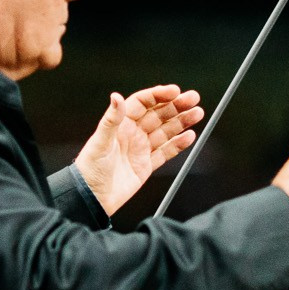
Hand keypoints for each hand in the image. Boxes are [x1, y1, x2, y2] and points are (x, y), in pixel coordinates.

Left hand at [73, 84, 204, 215]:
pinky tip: (189, 136)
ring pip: (165, 131)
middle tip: (194, 98)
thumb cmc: (90, 169)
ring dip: (182, 122)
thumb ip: (111, 119)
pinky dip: (178, 144)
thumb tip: (117, 96)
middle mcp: (132, 134)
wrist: (92, 197)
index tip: (175, 91)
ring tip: (198, 114)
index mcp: (121, 124)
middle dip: (177, 106)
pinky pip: (166, 152)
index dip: (159, 95)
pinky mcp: (146, 165)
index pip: (143, 103)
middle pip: (158, 115)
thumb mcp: (100, 142)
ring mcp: (141, 149)